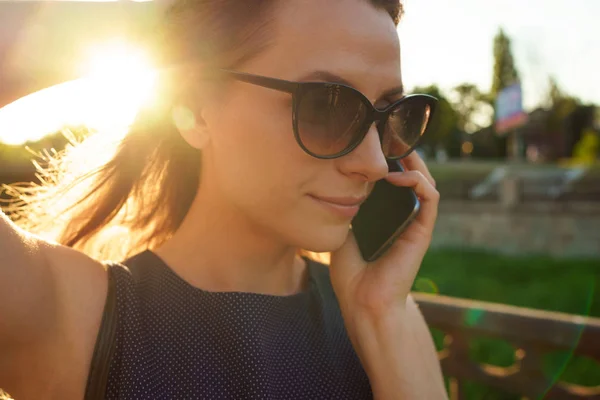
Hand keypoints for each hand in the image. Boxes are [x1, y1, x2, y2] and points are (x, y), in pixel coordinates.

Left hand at [329, 151, 438, 319]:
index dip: (385, 161)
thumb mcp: (341, 231)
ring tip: (397, 148)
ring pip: (425, 182)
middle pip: (411, 177)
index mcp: (385, 217)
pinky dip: (419, 181)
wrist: (363, 301)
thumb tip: (333, 182)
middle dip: (401, 155)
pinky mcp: (423, 230)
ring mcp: (414, 223)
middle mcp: (402, 217)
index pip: (392, 181)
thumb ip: (343, 208)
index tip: (370, 143)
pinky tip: (399, 175)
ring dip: (414, 163)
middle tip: (386, 138)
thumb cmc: (350, 273)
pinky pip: (430, 198)